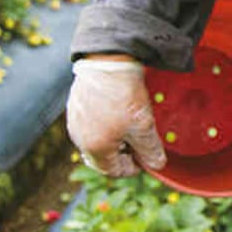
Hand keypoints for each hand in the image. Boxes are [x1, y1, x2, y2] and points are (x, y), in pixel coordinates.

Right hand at [66, 55, 166, 176]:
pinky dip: (105, 124)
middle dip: (123, 154)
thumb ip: (150, 150)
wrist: (107, 61)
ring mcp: (75, 121)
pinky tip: (118, 111)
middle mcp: (79, 138)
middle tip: (140, 142)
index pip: (113, 170)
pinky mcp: (75, 104)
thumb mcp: (143, 127)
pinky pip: (90, 123)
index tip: (147, 157)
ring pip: (96, 139)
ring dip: (114, 138)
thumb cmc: (124, 96)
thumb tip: (157, 165)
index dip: (133, 167)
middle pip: (103, 157)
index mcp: (95, 148)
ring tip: (131, 125)